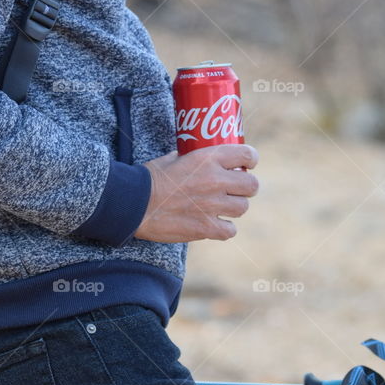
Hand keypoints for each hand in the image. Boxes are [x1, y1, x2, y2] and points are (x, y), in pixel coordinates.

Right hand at [134, 144, 258, 243]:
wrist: (132, 203)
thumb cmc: (149, 179)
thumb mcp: (173, 157)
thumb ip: (194, 158)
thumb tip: (206, 160)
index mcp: (207, 158)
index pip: (247, 155)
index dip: (250, 159)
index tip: (246, 164)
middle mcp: (215, 180)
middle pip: (251, 185)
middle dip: (246, 186)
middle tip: (235, 188)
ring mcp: (212, 206)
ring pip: (242, 208)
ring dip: (234, 207)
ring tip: (221, 206)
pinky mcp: (206, 228)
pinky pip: (230, 230)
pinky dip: (223, 228)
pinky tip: (213, 223)